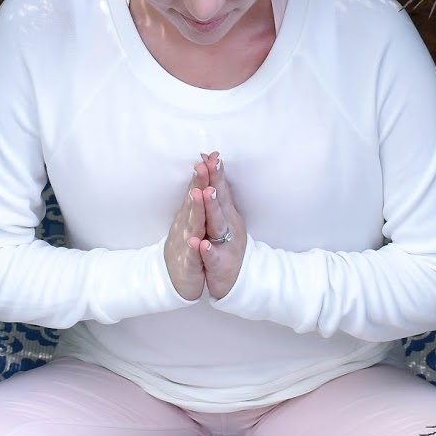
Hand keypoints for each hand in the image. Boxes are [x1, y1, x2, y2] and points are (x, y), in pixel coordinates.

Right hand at [165, 168, 207, 300]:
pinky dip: (194, 248)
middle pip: (194, 201)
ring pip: (193, 224)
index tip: (212, 154)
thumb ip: (195, 202)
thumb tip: (199, 179)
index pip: (199, 190)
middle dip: (199, 183)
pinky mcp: (188, 263)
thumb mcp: (191, 223)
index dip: (206, 173)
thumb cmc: (187, 250)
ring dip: (196, 209)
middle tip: (203, 164)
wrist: (175, 282)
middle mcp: (187, 225)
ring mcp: (186, 243)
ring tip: (200, 193)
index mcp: (192, 216)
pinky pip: (192, 255)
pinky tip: (197, 241)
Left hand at [189, 152, 245, 299]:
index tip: (210, 154)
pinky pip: (212, 257)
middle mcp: (228, 226)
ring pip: (217, 225)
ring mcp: (225, 245)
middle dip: (213, 182)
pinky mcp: (219, 265)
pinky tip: (200, 244)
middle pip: (219, 201)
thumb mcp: (224, 218)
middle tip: (207, 164)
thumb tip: (212, 165)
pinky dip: (207, 251)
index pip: (220, 188)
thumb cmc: (226, 245)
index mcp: (227, 214)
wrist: (235, 282)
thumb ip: (218, 195)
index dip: (215, 171)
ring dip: (211, 209)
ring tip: (206, 193)